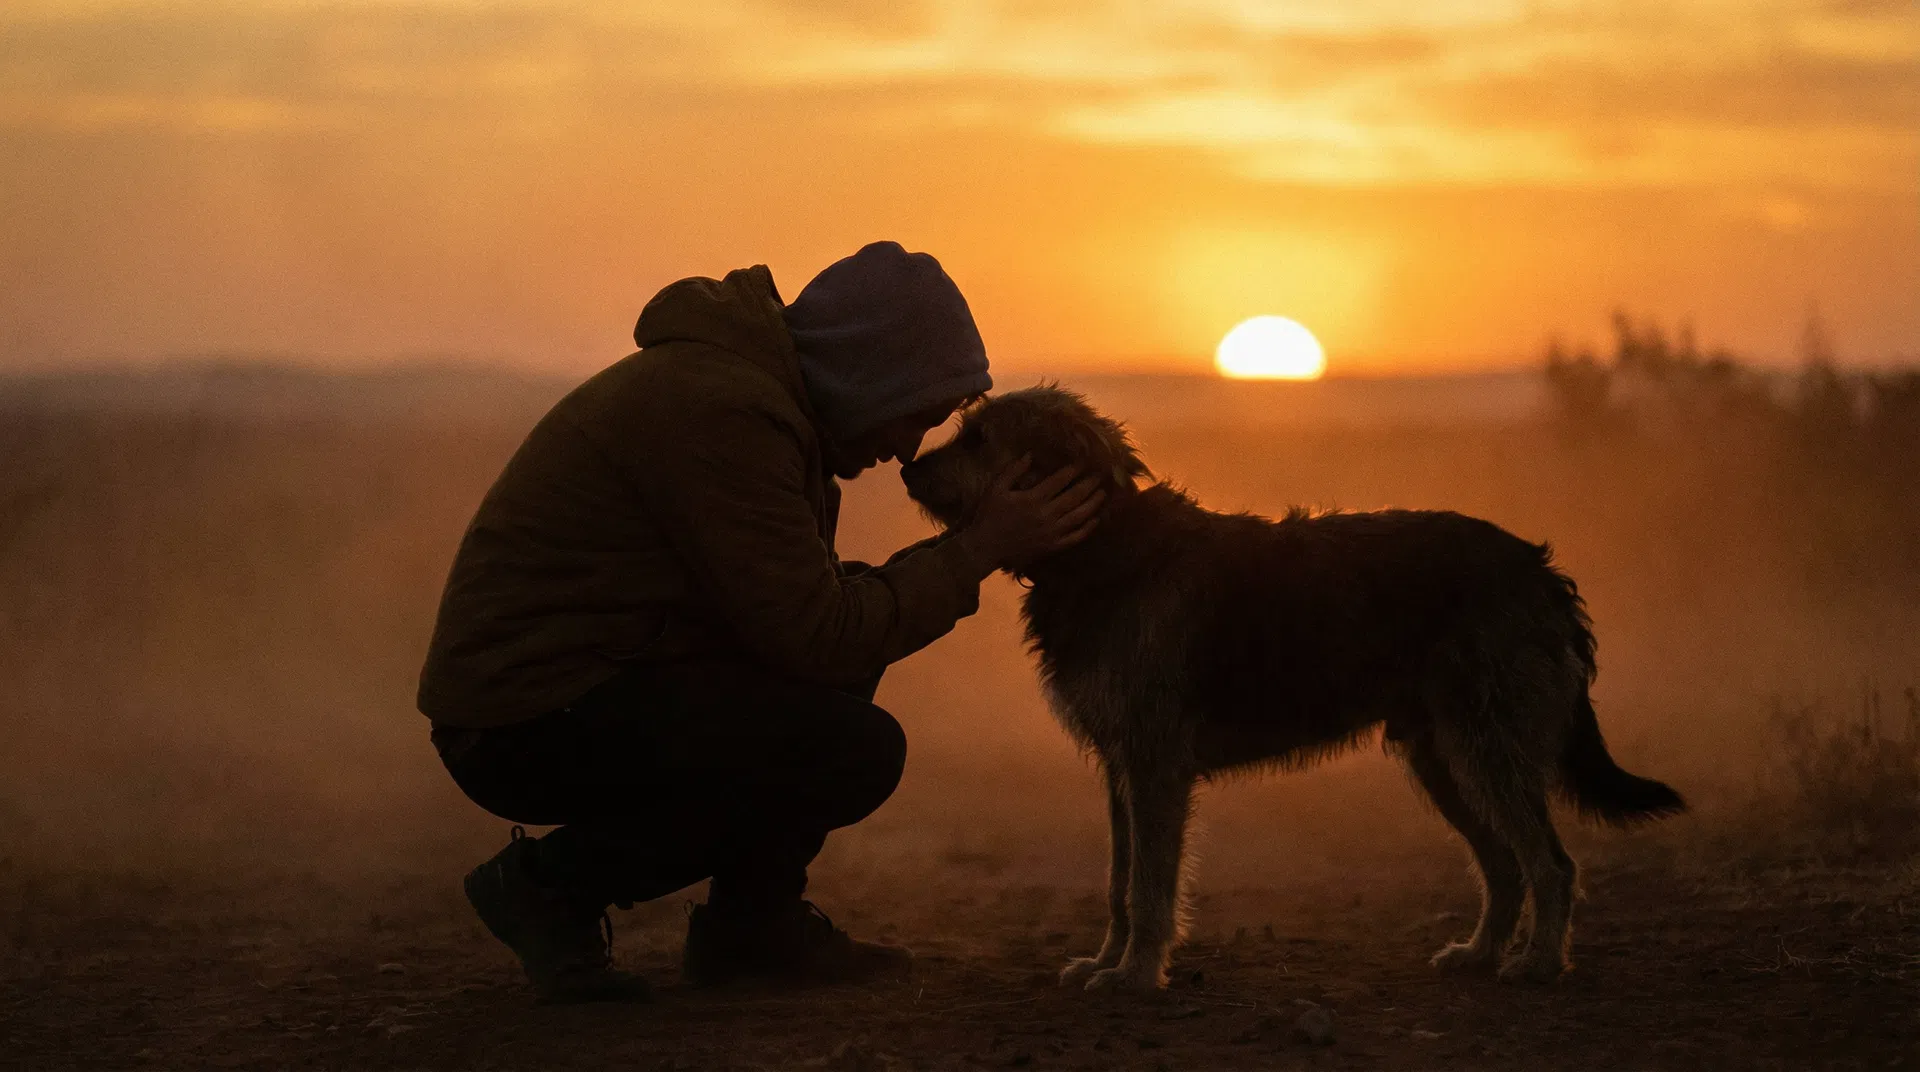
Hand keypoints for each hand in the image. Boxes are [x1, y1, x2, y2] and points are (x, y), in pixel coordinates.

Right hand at [955, 455, 1104, 575]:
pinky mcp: (1052, 547)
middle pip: (1075, 496)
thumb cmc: (989, 516)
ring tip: (1103, 493)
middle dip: (1089, 483)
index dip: (1074, 469)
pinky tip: (1095, 520)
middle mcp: (1046, 514)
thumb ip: (1013, 470)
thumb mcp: (996, 489)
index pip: (1059, 480)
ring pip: (1079, 516)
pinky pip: (1075, 537)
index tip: (1084, 461)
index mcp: (1033, 498)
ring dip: (1093, 504)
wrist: (986, 548)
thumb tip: (1030, 454)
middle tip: (1101, 474)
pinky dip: (1087, 529)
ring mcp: (1051, 532)